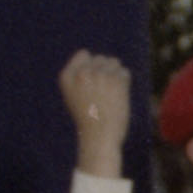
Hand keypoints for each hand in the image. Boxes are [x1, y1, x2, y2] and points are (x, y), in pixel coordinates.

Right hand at [60, 49, 130, 172]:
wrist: (99, 137)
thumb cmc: (87, 118)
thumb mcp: (73, 95)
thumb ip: (78, 75)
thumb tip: (89, 55)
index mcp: (67, 76)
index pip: (84, 54)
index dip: (91, 67)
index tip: (92, 84)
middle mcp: (82, 72)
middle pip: (100, 58)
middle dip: (104, 72)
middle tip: (102, 94)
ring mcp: (99, 74)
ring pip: (114, 63)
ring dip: (115, 76)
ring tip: (109, 95)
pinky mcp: (116, 79)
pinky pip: (124, 72)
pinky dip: (124, 84)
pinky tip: (118, 97)